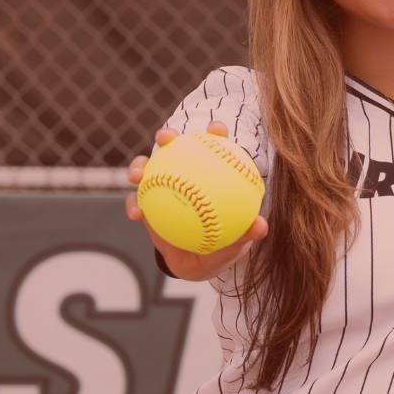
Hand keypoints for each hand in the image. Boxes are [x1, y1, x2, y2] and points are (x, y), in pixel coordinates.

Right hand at [124, 121, 267, 281]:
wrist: (197, 264)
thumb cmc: (221, 247)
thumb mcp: (236, 244)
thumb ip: (246, 234)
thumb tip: (261, 225)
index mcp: (211, 176)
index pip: (214, 147)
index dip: (215, 132)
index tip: (216, 128)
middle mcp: (185, 175)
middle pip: (174, 148)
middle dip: (167, 135)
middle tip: (165, 138)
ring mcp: (163, 187)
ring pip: (147, 168)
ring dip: (138, 166)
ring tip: (137, 175)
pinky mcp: (145, 203)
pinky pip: (135, 200)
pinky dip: (133, 205)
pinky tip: (135, 214)